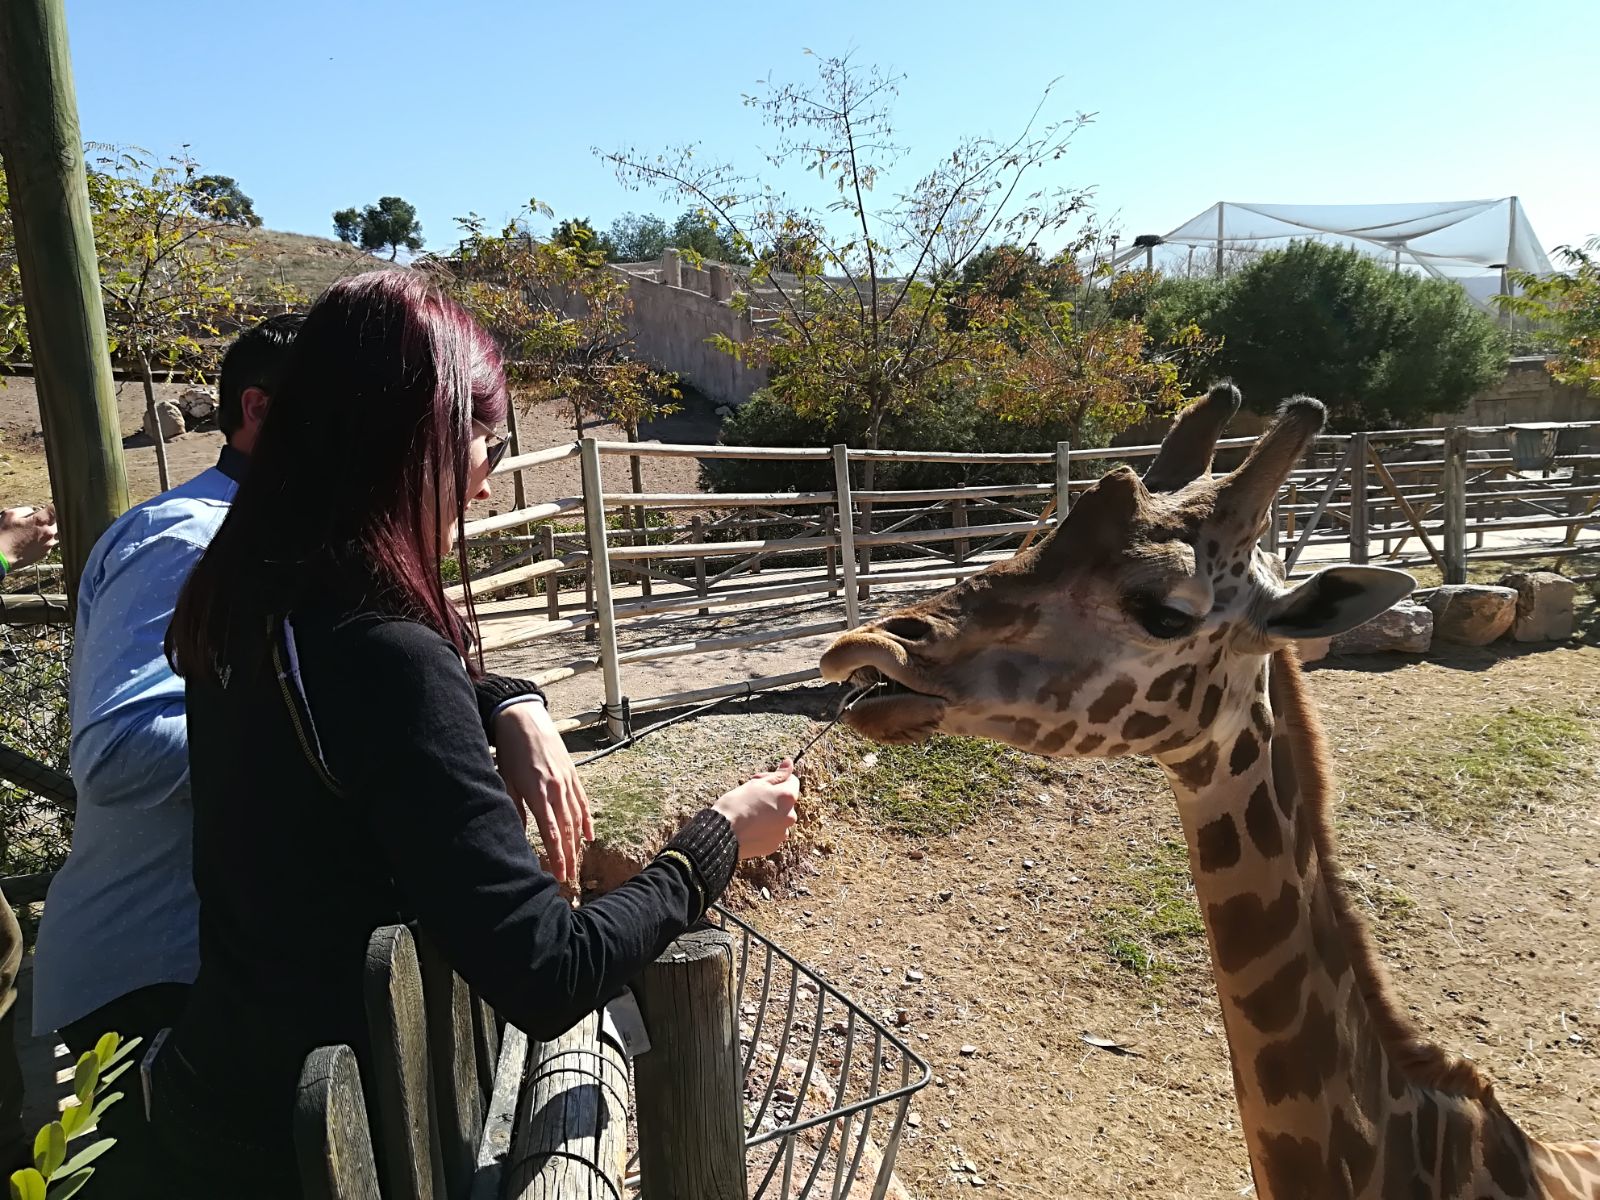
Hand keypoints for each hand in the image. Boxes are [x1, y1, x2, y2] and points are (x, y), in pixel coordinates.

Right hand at [0, 505, 57, 571]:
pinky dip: (46, 540)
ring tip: (38, 530)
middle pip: (61, 522)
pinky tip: (34, 540)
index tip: (53, 505)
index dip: (55, 505)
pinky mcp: (46, 553)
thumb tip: (33, 511)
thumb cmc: (4, 536)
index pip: (56, 509)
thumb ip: (25, 509)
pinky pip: (51, 543)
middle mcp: (49, 533)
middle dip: (54, 519)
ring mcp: (49, 544)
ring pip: (58, 533)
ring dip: (52, 529)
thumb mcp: (9, 515)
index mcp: (40, 521)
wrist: (2, 558)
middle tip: (44, 518)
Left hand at [493, 700, 592, 883]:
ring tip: (577, 864)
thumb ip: (514, 809)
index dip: (556, 856)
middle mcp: (556, 790)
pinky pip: (583, 802)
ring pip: (576, 819)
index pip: (551, 833)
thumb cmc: (511, 751)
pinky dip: (587, 821)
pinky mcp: (573, 775)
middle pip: (567, 830)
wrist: (525, 720)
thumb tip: (517, 834)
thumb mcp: (506, 781)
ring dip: (577, 844)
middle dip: (568, 856)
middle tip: (568, 878)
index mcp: (538, 794)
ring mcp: (567, 782)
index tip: (558, 876)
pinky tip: (589, 837)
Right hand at [712, 758, 799, 859]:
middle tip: (753, 798)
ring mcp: (783, 832)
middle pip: (786, 801)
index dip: (776, 779)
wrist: (723, 834)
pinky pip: (773, 833)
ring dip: (771, 815)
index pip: (792, 781)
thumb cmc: (737, 804)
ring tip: (750, 815)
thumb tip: (789, 763)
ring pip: (780, 818)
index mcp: (788, 797)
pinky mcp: (774, 845)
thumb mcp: (756, 784)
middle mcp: (790, 815)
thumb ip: (777, 775)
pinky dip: (765, 829)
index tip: (761, 783)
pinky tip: (751, 827)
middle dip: (774, 798)